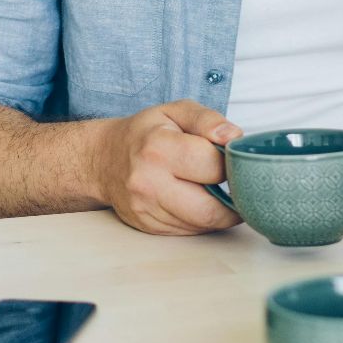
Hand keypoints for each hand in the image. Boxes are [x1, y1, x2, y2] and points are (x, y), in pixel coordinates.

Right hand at [88, 100, 243, 234]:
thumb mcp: (175, 111)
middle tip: (239, 185)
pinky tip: (198, 200)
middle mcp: (148, 183)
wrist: (103, 159)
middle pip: (210, 208)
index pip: (213, 165)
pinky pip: (189, 231)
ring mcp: (145, 209)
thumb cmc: (145, 133)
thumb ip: (208, 120)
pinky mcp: (147, 226)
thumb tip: (234, 137)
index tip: (234, 160)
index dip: (232, 163)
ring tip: (217, 190)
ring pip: (202, 224)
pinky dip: (201, 219)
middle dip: (233, 199)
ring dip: (220, 212)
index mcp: (158, 148)